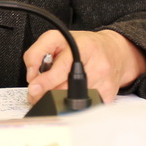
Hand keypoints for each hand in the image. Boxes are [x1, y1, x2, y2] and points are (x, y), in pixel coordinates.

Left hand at [23, 29, 145, 104]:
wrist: (114, 51)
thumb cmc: (83, 46)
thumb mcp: (57, 40)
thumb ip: (38, 54)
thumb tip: (32, 77)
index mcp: (77, 43)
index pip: (59, 62)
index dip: (43, 76)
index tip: (33, 86)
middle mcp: (92, 59)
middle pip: (64, 84)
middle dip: (45, 92)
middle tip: (35, 95)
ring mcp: (102, 77)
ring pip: (72, 97)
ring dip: (57, 100)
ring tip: (51, 94)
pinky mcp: (108, 93)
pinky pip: (84, 105)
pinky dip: (74, 104)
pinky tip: (72, 96)